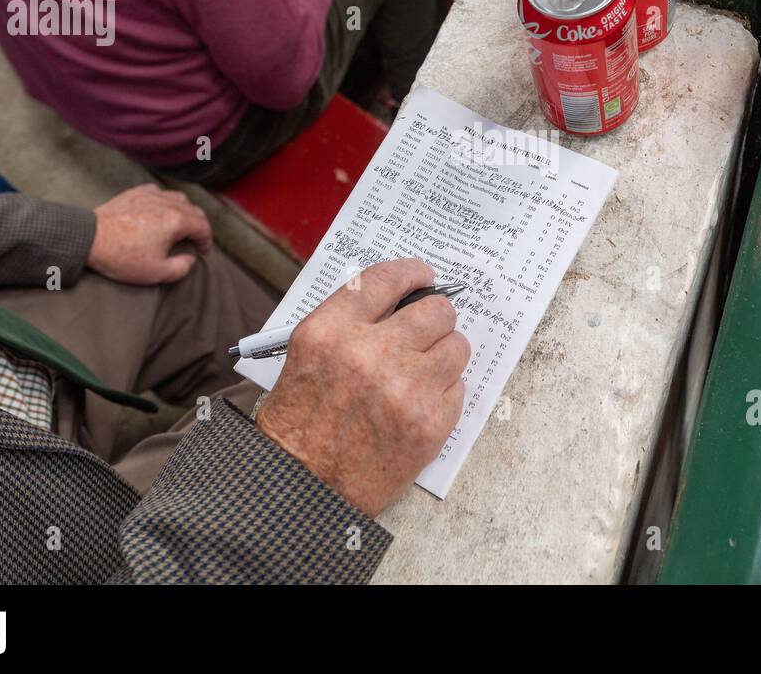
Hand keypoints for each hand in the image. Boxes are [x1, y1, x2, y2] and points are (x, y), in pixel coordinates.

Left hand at [87, 184, 212, 284]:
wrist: (89, 239)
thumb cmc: (122, 257)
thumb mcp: (156, 272)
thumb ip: (181, 268)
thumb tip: (190, 259)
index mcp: (176, 221)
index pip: (203, 227)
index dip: (207, 240)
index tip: (203, 251)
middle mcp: (167, 203)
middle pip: (194, 210)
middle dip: (199, 225)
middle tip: (196, 239)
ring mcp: (151, 195)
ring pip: (178, 197)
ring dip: (185, 211)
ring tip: (180, 224)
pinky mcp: (135, 193)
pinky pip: (159, 192)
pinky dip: (166, 201)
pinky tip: (160, 210)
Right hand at [255, 259, 469, 515]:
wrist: (302, 487)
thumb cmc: (301, 422)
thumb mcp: (307, 354)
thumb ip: (349, 320)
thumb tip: (402, 297)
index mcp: (330, 332)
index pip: (387, 278)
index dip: (412, 273)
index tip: (423, 276)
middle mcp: (369, 354)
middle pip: (436, 310)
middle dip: (434, 318)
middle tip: (425, 331)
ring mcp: (405, 390)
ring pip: (457, 346)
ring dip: (443, 354)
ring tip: (420, 372)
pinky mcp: (429, 423)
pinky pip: (460, 387)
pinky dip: (444, 392)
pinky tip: (417, 403)